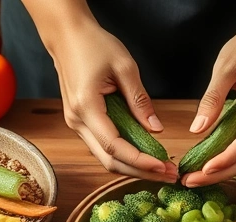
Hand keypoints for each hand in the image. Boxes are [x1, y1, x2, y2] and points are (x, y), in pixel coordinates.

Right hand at [51, 23, 177, 181]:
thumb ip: (140, 101)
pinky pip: (103, 146)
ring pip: (105, 157)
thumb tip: (156, 129)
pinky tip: (144, 155)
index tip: (163, 166)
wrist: (66, 34)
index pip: (115, 146)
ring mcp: (76, 123)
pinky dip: (124, 155)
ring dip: (133, 166)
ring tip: (161, 167)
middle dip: (140, 171)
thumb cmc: (94, 44)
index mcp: (86, 107)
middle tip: (169, 174)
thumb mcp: (125, 67)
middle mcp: (76, 120)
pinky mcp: (80, 121)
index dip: (140, 160)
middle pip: (108, 161)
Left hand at [179, 24, 235, 187]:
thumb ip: (212, 99)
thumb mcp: (225, 67)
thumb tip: (197, 130)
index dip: (226, 158)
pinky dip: (233, 158)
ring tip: (198, 177)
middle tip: (192, 182)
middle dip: (223, 173)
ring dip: (227, 169)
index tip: (204, 169)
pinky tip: (212, 163)